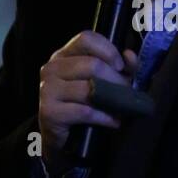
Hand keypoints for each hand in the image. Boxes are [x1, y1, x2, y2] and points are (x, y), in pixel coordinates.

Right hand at [37, 30, 138, 168]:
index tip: (120, 67)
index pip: (86, 38)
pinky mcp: (49, 111)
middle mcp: (51, 68)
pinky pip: (85, 111)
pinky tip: (113, 121)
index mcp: (63, 55)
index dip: (108, 50)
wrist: (62, 138)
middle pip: (92, 64)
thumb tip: (130, 55)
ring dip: (112, 100)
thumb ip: (120, 67)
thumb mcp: (103, 81)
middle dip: (115, 80)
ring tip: (121, 108)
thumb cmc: (83, 104)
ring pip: (88, 88)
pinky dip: (104, 117)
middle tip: (126, 93)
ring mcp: (47, 89)